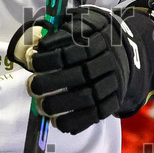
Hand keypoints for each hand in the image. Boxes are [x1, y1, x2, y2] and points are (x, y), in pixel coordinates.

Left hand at [9, 5, 136, 133]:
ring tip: (41, 107)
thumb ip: (56, 38)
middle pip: (78, 75)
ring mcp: (112, 84)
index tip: (31, 62)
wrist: (121, 55)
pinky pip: (96, 114)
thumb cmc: (89, 41)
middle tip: (32, 87)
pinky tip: (57, 123)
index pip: (70, 51)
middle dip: (50, 83)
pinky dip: (75, 122)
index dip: (48, 59)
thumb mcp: (77, 29)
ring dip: (60, 105)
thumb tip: (32, 50)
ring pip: (87, 97)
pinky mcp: (113, 101)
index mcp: (96, 42)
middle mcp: (106, 63)